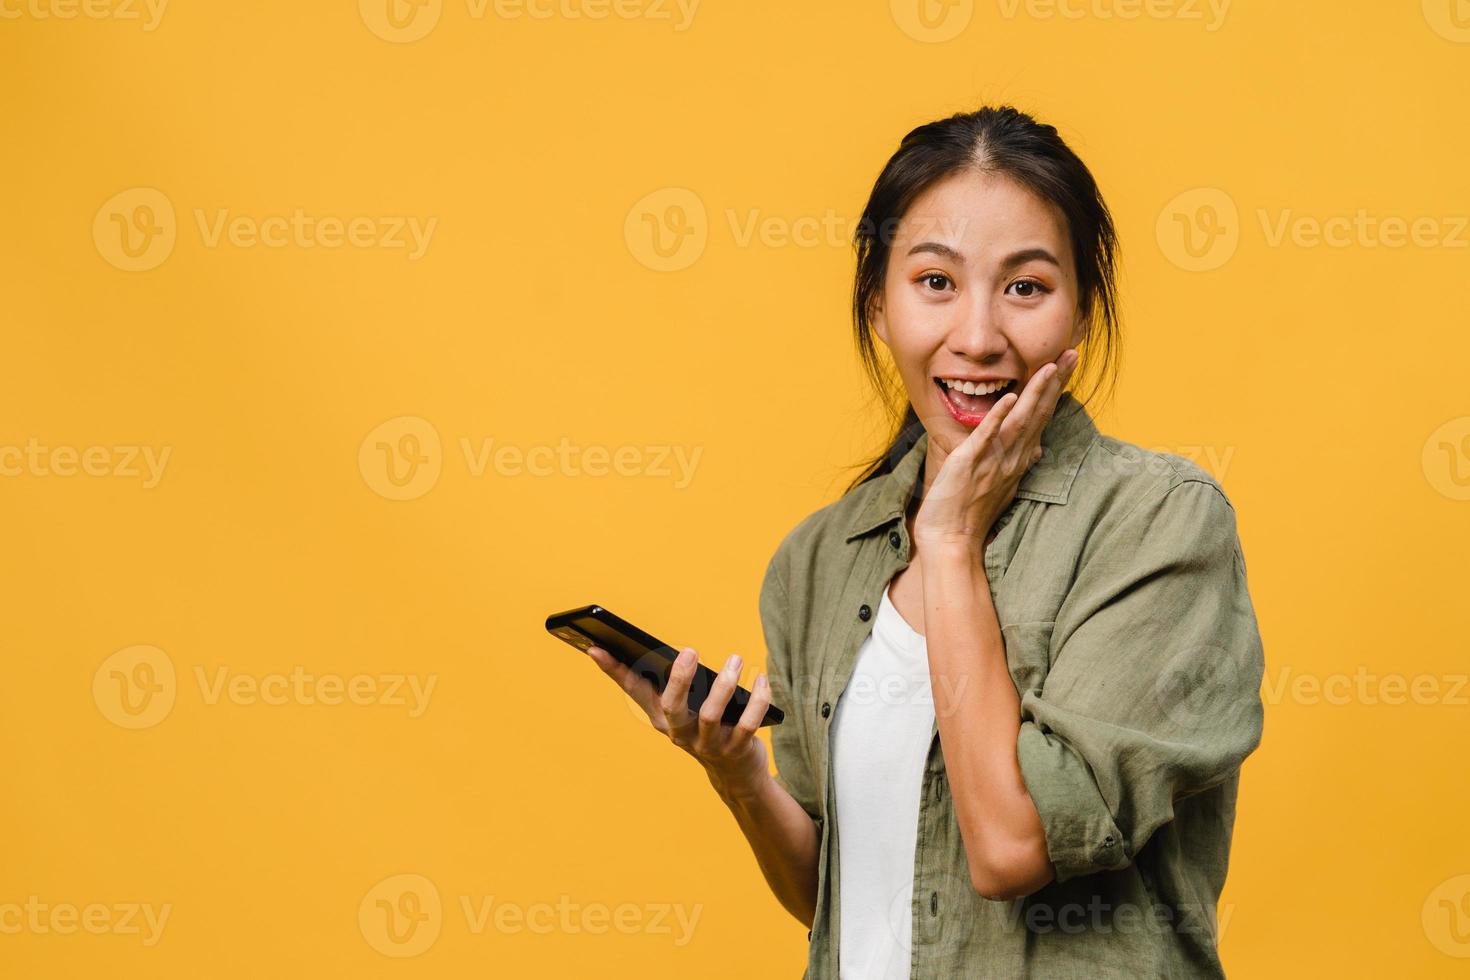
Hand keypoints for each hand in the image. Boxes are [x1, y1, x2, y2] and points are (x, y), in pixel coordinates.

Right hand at [585, 645, 772, 796]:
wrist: (736, 776)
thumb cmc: (708, 729)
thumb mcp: (686, 708)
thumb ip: (675, 683)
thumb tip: (671, 649)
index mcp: (662, 718)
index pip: (633, 691)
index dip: (613, 670)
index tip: (594, 647)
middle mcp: (679, 733)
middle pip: (672, 707)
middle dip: (680, 679)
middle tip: (689, 650)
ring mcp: (707, 745)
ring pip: (711, 715)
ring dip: (724, 685)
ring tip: (735, 659)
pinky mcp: (736, 751)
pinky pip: (747, 724)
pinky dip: (757, 700)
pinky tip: (762, 680)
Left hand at [913, 348, 1079, 551]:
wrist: (952, 537)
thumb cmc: (971, 510)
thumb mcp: (1001, 482)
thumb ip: (1018, 461)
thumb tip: (1037, 449)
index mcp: (1018, 457)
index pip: (1042, 416)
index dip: (1056, 389)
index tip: (1067, 363)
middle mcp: (1012, 456)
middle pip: (1039, 413)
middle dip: (1056, 382)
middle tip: (1072, 353)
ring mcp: (995, 460)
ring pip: (1020, 421)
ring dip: (1035, 393)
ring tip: (1049, 367)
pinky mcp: (971, 463)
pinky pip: (987, 437)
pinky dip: (997, 418)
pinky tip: (1009, 399)